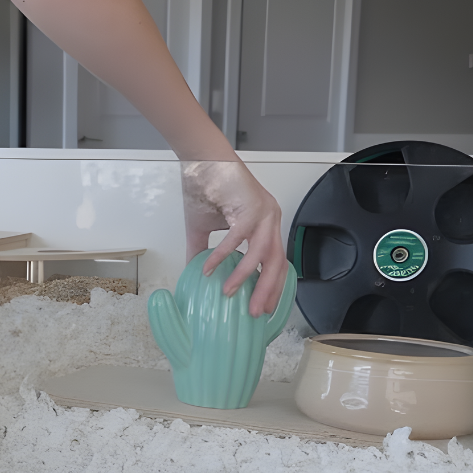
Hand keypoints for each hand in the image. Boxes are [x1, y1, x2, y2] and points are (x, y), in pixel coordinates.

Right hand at [182, 160, 286, 317]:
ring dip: (247, 278)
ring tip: (230, 294)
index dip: (272, 286)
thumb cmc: (206, 188)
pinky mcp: (249, 206)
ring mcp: (263, 212)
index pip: (276, 261)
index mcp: (265, 224)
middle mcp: (270, 219)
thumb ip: (203, 252)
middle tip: (257, 312)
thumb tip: (195, 275)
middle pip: (277, 262)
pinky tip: (211, 269)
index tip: (265, 306)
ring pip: (262, 254)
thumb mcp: (203, 229)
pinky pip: (237, 239)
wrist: (202, 159)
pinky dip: (223, 256)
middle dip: (268, 290)